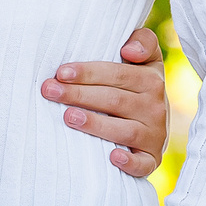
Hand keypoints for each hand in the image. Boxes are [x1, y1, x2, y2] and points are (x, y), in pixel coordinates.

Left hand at [40, 27, 168, 176]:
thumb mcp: (146, 60)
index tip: (61, 72)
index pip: (118, 74)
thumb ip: (143, 41)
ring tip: (67, 117)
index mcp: (151, 80)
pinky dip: (130, 163)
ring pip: (124, 130)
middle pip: (114, 100)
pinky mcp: (152, 159)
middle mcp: (156, 107)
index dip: (89, 72)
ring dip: (95, 124)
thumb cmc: (137, 86)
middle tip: (49, 91)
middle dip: (79, 95)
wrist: (156, 124)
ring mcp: (155, 135)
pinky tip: (111, 157)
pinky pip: (143, 164)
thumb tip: (129, 50)